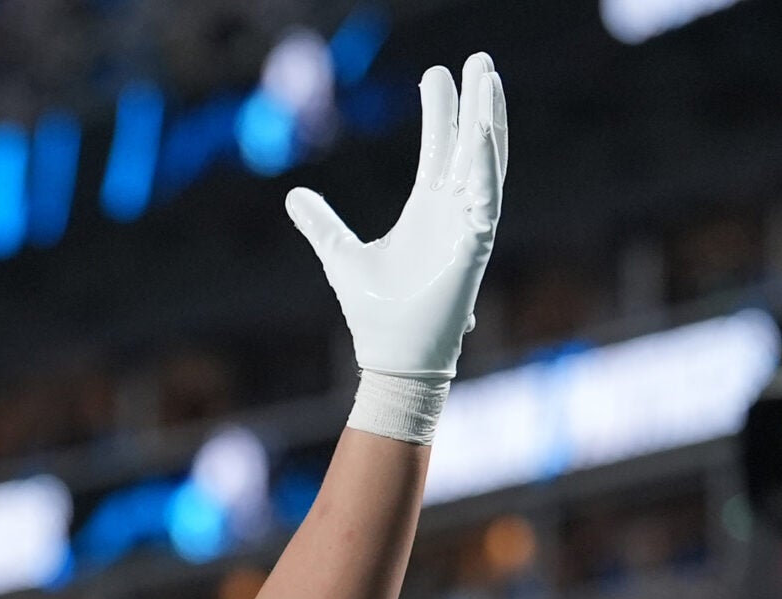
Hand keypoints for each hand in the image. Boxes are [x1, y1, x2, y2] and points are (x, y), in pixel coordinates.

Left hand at [288, 52, 506, 378]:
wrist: (391, 358)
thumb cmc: (374, 312)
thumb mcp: (337, 254)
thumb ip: (320, 223)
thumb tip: (292, 195)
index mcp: (426, 209)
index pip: (439, 149)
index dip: (441, 111)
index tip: (436, 73)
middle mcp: (452, 211)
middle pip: (467, 144)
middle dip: (473, 102)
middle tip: (478, 58)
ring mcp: (467, 226)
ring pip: (484, 161)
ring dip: (488, 119)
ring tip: (488, 78)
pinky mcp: (475, 246)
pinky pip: (487, 196)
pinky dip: (486, 163)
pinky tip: (482, 130)